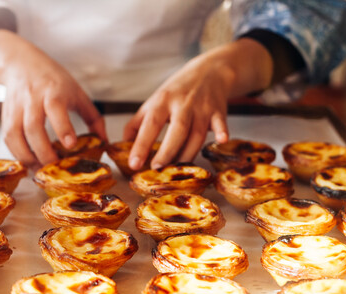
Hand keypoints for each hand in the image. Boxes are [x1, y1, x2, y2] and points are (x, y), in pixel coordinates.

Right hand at [0, 30, 105, 166]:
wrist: (22, 63)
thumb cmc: (53, 80)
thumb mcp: (78, 93)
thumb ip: (93, 117)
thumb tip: (104, 142)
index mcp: (54, 91)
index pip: (56, 108)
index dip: (63, 128)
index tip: (70, 145)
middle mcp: (33, 98)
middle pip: (33, 127)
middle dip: (43, 151)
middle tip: (55, 167)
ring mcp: (17, 106)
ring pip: (15, 134)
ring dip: (27, 156)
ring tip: (40, 170)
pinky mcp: (6, 115)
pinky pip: (7, 137)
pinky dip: (16, 153)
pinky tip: (28, 162)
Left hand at [124, 38, 272, 169]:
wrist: (209, 71)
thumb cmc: (178, 90)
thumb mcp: (155, 100)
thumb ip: (138, 123)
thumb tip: (123, 144)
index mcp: (163, 101)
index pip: (150, 124)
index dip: (141, 145)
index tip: (134, 163)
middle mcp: (183, 104)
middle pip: (177, 130)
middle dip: (167, 151)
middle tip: (157, 168)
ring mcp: (202, 108)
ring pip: (197, 135)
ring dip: (187, 154)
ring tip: (177, 169)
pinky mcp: (218, 111)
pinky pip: (221, 124)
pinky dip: (222, 132)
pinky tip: (221, 140)